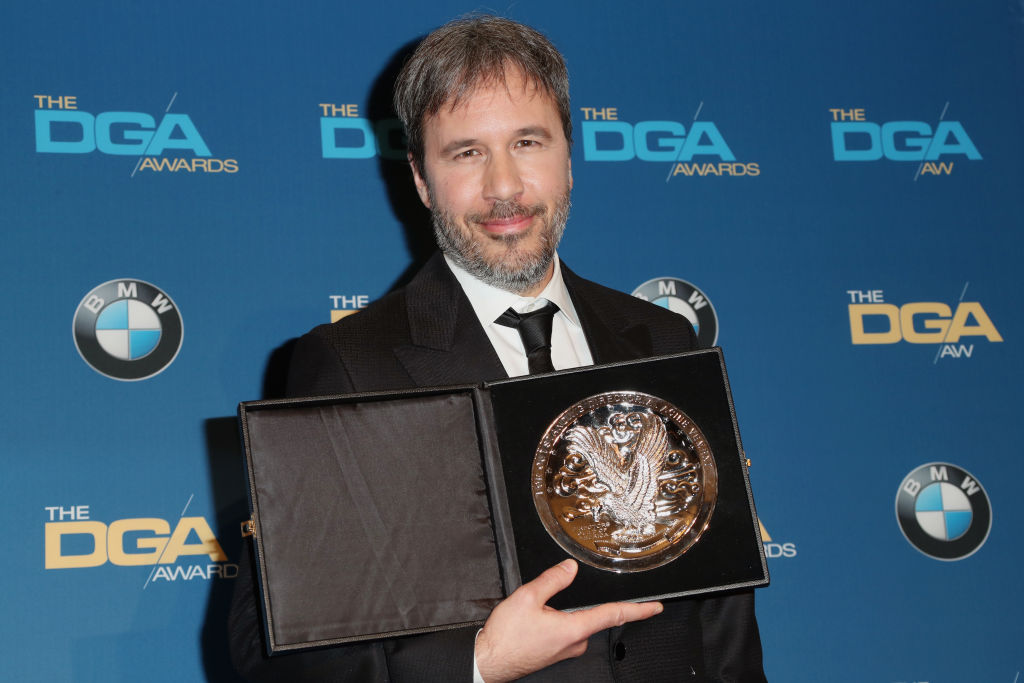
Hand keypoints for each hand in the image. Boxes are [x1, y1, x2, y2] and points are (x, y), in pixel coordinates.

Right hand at [474, 559, 662, 682]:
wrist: (488, 662)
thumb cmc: (506, 638)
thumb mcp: (527, 597)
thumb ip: (553, 580)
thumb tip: (570, 568)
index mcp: (573, 629)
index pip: (613, 615)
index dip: (638, 610)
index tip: (655, 608)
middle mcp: (574, 644)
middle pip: (590, 615)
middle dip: (576, 603)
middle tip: (546, 603)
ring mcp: (565, 651)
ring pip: (575, 623)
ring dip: (561, 614)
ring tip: (533, 613)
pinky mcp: (556, 653)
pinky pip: (565, 631)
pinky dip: (555, 622)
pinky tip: (534, 622)